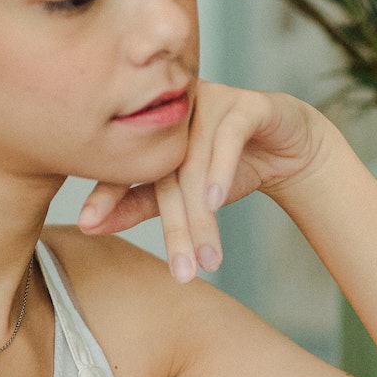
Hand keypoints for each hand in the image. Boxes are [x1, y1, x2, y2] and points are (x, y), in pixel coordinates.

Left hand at [76, 81, 327, 282]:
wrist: (289, 148)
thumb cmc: (229, 168)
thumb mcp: (183, 193)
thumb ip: (138, 204)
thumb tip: (87, 226)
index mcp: (152, 128)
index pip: (127, 165)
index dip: (108, 194)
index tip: (87, 224)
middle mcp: (176, 110)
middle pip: (167, 174)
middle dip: (177, 230)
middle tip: (182, 274)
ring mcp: (210, 101)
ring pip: (197, 165)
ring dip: (203, 217)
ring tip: (207, 259)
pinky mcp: (247, 104)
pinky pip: (229, 137)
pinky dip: (220, 170)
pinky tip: (214, 202)